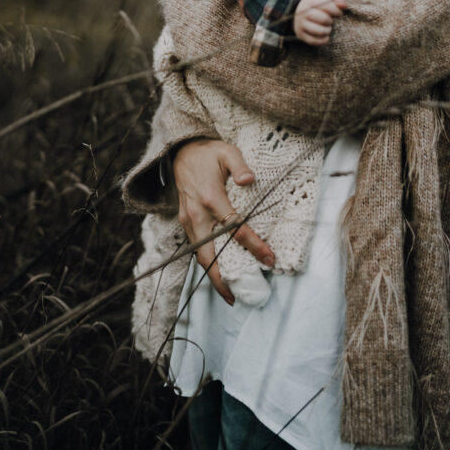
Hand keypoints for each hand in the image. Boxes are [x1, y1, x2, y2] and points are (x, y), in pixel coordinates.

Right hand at [173, 138, 274, 303]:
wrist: (180, 152)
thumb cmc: (208, 153)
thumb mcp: (227, 152)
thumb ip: (240, 166)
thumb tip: (250, 180)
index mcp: (210, 196)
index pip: (234, 227)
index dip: (253, 245)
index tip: (269, 258)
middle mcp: (196, 212)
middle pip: (208, 253)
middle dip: (220, 277)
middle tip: (235, 297)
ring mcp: (188, 218)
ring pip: (198, 254)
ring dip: (211, 274)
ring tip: (227, 292)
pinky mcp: (185, 220)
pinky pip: (195, 246)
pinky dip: (206, 261)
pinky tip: (218, 271)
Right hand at [293, 0, 345, 45]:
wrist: (298, 10)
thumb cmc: (317, 5)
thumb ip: (337, 0)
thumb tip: (344, 6)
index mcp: (310, 1)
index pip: (327, 6)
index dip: (336, 11)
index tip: (338, 13)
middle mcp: (303, 12)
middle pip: (324, 19)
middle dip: (330, 21)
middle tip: (330, 21)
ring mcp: (300, 24)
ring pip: (319, 31)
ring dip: (327, 30)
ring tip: (328, 28)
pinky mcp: (300, 34)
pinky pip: (313, 41)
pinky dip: (323, 40)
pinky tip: (326, 37)